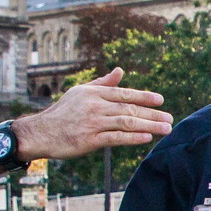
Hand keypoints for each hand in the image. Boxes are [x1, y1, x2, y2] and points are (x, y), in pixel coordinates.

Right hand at [17, 68, 172, 160]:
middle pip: (129, 109)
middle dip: (152, 114)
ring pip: (127, 123)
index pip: (124, 94)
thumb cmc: (62, 112)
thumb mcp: (80, 92)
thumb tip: (120, 71)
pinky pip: (116, 138)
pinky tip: (147, 137)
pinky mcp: (90, 140)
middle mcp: (95, 106)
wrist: (41, 132)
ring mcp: (93, 123)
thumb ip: (102, 83)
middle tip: (170, 118)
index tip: (161, 101)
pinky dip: (133, 137)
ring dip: (149, 126)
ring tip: (165, 129)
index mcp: (94, 93)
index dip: (144, 97)